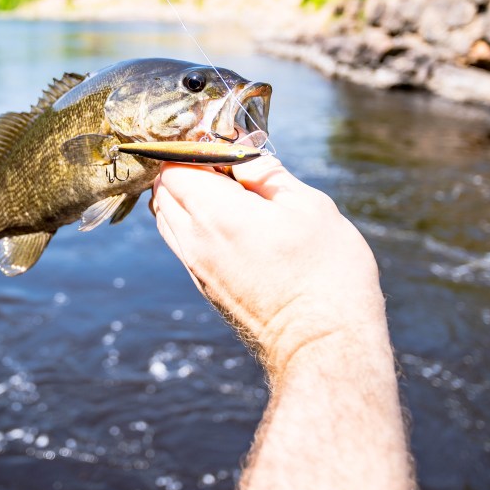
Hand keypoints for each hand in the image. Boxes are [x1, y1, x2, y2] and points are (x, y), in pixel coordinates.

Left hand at [151, 156, 387, 378]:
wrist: (322, 345)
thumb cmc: (325, 273)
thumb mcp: (308, 206)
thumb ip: (269, 175)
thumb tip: (245, 156)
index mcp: (215, 213)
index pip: (172, 166)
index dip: (193, 148)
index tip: (222, 143)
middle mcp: (195, 241)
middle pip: (164, 192)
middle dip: (186, 170)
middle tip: (227, 165)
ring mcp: (197, 268)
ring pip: (168, 220)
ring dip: (187, 199)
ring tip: (231, 193)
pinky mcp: (206, 288)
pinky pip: (183, 244)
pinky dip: (194, 225)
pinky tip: (234, 224)